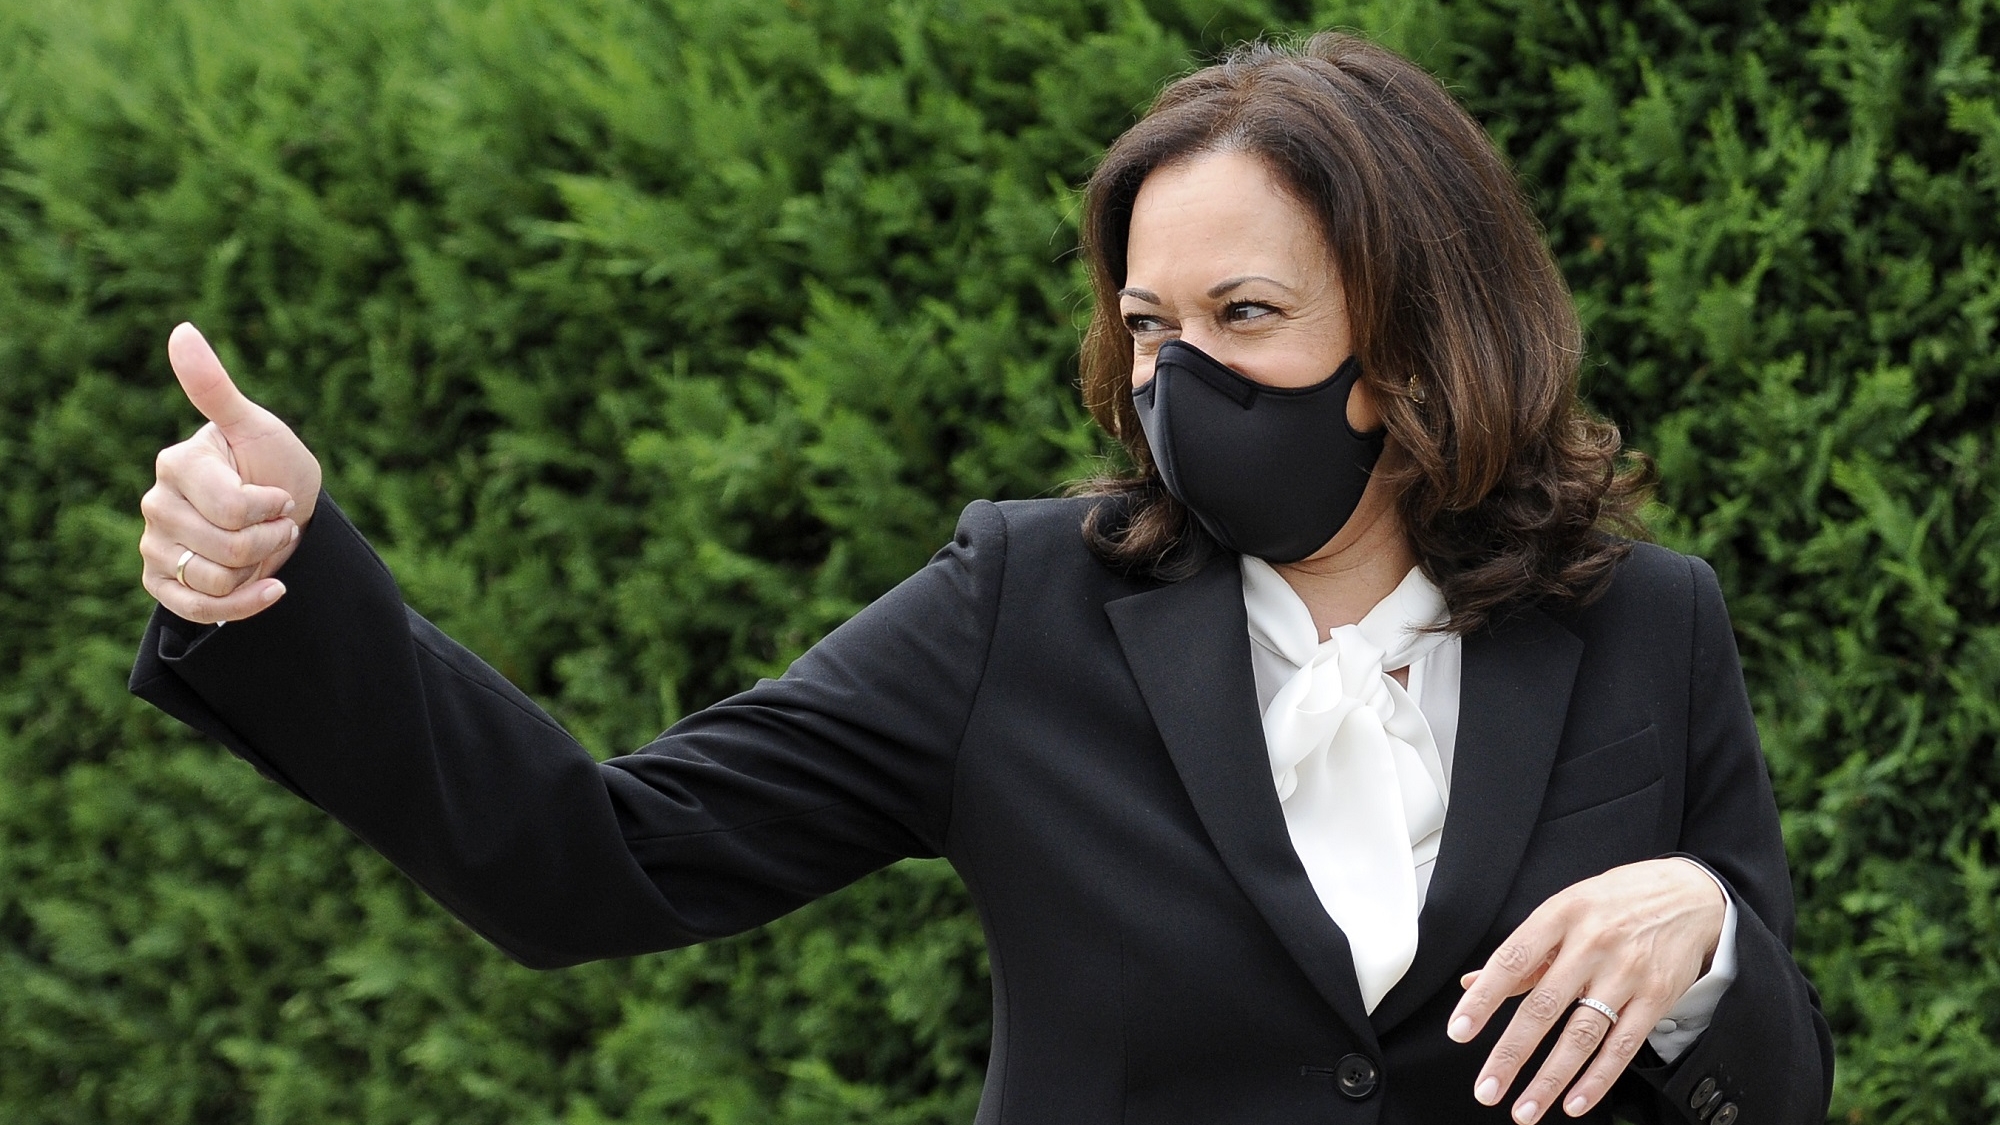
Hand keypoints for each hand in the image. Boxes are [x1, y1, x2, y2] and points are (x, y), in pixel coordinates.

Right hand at [139, 323, 322, 622]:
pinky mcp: (162, 582)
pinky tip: (270, 588)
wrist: (287, 510)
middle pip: (227, 549)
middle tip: (276, 522)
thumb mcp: (255, 426)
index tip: (279, 494)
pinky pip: (198, 610)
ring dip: (257, 568)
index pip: (233, 509)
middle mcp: (156, 504)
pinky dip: (244, 606)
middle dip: (268, 539)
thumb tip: (180, 330)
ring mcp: (155, 545)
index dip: (271, 508)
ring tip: (265, 546)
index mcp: (175, 464)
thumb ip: (215, 388)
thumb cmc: (273, 463)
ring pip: (215, 581)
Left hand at [1446, 858, 1725, 1122]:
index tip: (1460, 1031)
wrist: (1690, 895)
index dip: (1483, 999)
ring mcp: (1626, 973)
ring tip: (1526, 1109)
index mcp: (1560, 915)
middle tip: (1487, 1088)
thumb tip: (1472, 984)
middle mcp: (1592, 944)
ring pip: (1582, 1035)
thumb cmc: (1618, 901)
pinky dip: (1597, 1079)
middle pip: (1544, 1007)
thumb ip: (1522, 953)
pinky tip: (1574, 1102)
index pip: (1512, 961)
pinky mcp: (1656, 998)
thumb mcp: (1566, 909)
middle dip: (1510, 1054)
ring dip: (1550, 1079)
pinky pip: (1622, 1046)